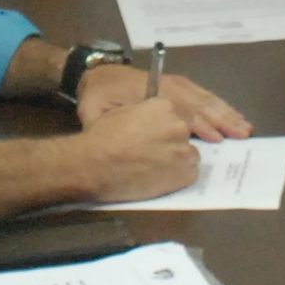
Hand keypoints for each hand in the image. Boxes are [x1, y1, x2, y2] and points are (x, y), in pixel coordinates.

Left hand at [76, 64, 248, 139]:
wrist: (97, 74)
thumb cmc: (97, 97)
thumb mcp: (95, 112)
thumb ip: (111, 124)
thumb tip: (132, 138)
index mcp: (150, 91)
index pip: (180, 109)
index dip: (199, 124)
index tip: (216, 139)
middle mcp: (167, 85)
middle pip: (199, 103)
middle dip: (222, 119)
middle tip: (242, 134)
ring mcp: (175, 83)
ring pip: (205, 98)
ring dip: (226, 113)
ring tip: (244, 127)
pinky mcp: (179, 84)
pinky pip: (203, 94)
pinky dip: (220, 105)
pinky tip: (232, 115)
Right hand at [77, 94, 205, 201]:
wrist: (95, 166)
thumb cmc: (102, 139)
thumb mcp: (122, 113)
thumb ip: (143, 115)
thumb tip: (148, 121)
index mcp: (164, 106)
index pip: (174, 116)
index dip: (162, 128)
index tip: (152, 137)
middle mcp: (179, 126)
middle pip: (182, 134)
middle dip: (170, 143)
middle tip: (151, 153)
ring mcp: (184, 150)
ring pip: (188, 154)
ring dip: (175, 160)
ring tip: (154, 168)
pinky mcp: (186, 173)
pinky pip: (190, 173)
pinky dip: (178, 177)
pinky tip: (159, 178)